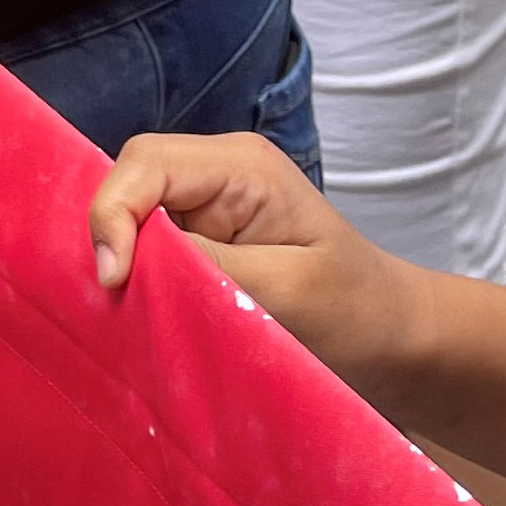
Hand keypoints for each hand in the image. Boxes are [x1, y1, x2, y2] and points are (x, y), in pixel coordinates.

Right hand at [90, 131, 430, 411]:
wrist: (394, 342)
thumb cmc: (356, 311)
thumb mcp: (285, 291)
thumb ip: (207, 268)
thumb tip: (126, 263)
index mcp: (242, 166)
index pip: (147, 163)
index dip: (114, 213)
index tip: (114, 280)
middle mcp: (216, 175)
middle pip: (129, 182)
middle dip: (111, 235)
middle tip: (113, 302)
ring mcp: (206, 210)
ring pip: (131, 219)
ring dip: (122, 263)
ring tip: (123, 312)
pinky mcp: (202, 246)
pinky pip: (148, 251)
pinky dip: (137, 280)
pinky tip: (140, 314)